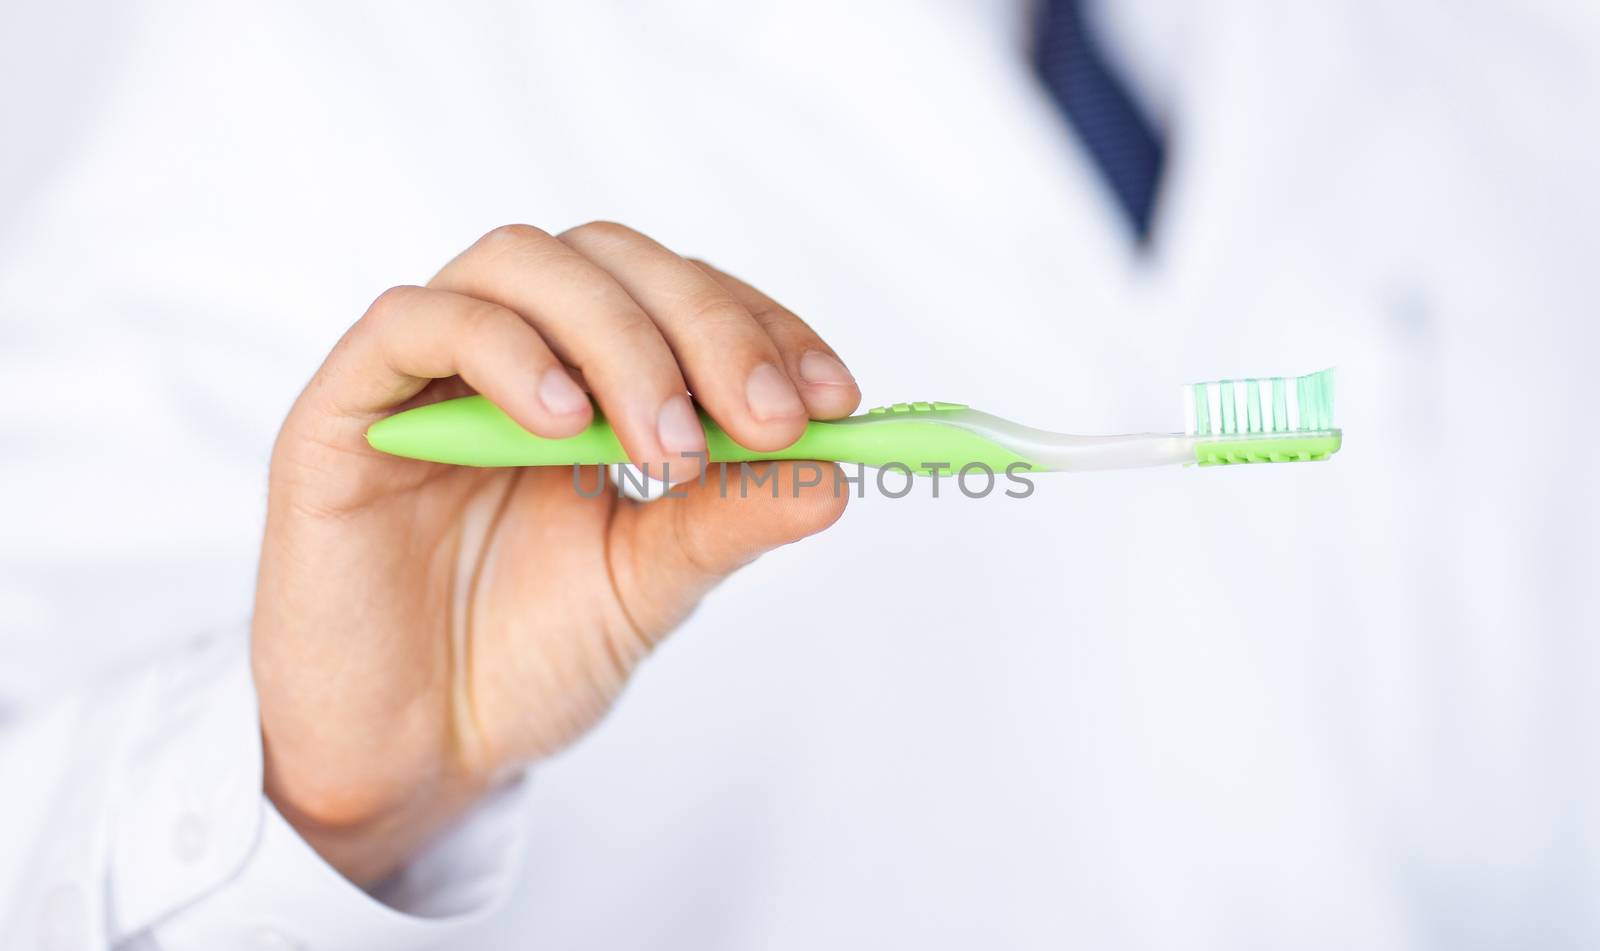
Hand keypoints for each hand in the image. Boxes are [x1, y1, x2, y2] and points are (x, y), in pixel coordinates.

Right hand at [252, 223, 859, 882]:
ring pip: (522, 263)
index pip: (682, 296)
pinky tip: (562, 425)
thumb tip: (838, 472)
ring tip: (668, 449)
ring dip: (618, 340)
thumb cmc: (523, 657)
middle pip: (612, 259)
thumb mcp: (650, 583)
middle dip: (708, 327)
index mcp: (590, 379)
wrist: (414, 752)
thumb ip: (729, 519)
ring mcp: (426, 371)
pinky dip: (504, 353)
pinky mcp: (347, 408)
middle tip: (768, 421)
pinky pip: (414, 324)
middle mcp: (512, 352)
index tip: (836, 399)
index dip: (762, 328)